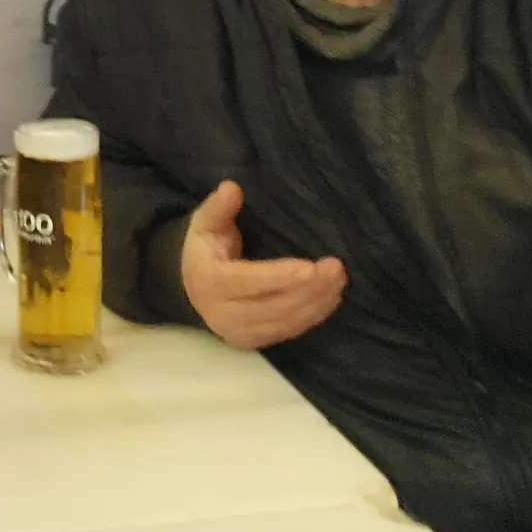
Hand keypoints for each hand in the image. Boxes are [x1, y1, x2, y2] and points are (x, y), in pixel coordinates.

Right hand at [179, 180, 346, 350]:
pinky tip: (330, 298)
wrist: (192, 291)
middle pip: (274, 306)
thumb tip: (232, 188)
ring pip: (286, 322)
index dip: (280, 276)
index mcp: (210, 282)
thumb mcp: (204, 224)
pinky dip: (313, 316)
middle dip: (309, 290)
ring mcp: (241, 333)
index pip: (249, 281)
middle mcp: (224, 314)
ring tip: (339, 281)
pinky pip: (290, 331)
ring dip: (317, 303)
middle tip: (336, 269)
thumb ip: (218, 207)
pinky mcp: (257, 342)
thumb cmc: (204, 251)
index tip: (311, 267)